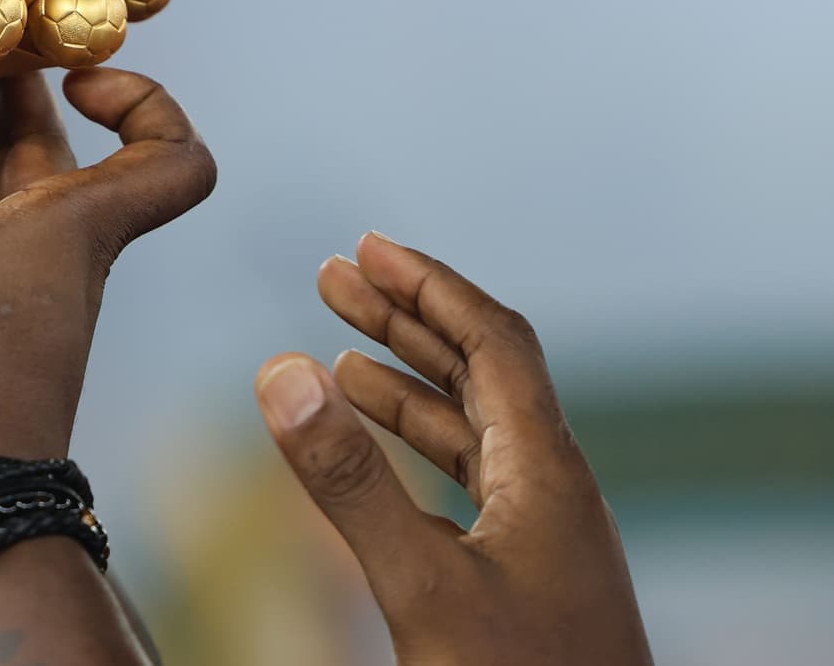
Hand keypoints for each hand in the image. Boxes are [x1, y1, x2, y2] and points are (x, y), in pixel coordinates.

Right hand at [255, 232, 651, 665]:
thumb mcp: (421, 587)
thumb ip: (349, 481)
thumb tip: (279, 370)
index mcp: (548, 475)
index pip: (493, 341)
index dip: (428, 286)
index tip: (365, 247)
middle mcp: (554, 493)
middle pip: (482, 373)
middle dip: (406, 321)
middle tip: (334, 277)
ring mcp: (546, 541)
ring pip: (474, 432)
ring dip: (407, 385)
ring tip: (337, 354)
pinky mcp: (528, 584)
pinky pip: (470, 486)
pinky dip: (416, 452)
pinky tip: (379, 460)